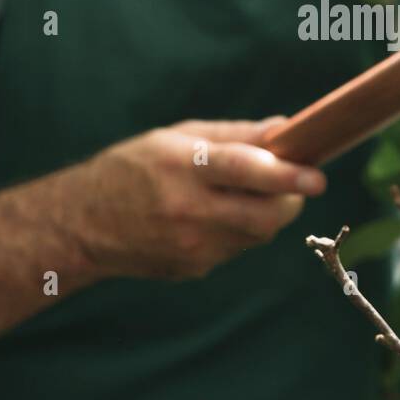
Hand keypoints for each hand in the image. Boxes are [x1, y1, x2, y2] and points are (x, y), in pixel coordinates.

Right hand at [64, 118, 324, 280]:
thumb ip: (235, 135)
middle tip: (293, 184)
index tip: (317, 177)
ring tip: (240, 195)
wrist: (82, 224)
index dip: (285, 175)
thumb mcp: (177, 136)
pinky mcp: (193, 268)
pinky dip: (240, 231)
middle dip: (289, 200)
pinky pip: (237, 248)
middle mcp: (188, 210)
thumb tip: (285, 131)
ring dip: (265, 214)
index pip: (244, 170)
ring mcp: (191, 246)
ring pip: (258, 234)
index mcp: (182, 166)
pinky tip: (213, 217)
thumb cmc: (133, 168)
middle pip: (265, 215)